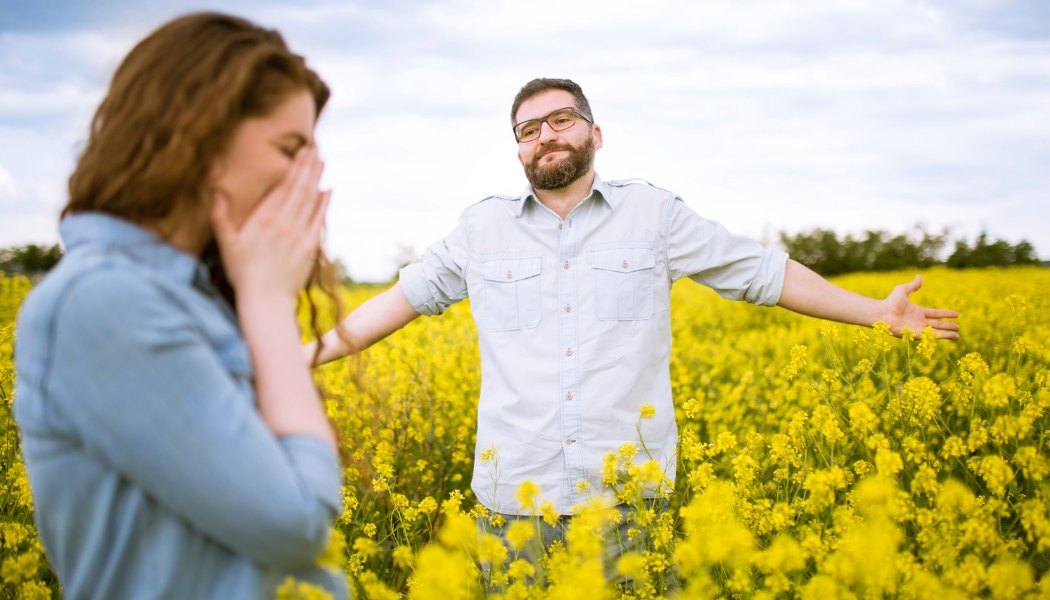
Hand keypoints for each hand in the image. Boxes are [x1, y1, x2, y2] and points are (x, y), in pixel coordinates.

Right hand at [210, 147, 330, 303]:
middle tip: (315, 150)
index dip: (294, 167)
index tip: (301, 151)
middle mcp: (285, 222)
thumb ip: (220, 216)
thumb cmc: (242, 272)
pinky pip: (319, 219)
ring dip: (317, 179)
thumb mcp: (226, 243)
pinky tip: (328, 191)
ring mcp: (300, 234)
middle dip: (308, 167)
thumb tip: (215, 190)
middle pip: (300, 188)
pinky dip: (324, 203)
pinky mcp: (310, 246)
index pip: (283, 185)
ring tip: (322, 162)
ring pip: (311, 200)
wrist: (266, 299)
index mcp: (264, 218)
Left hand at [878, 275, 959, 339]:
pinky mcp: (916, 335)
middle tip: (958, 327)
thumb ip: (913, 285)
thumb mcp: (903, 290)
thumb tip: (919, 276)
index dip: (945, 314)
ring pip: (936, 332)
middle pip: (937, 324)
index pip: (935, 313)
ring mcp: (918, 329)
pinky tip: (951, 337)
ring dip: (947, 334)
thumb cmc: (890, 302)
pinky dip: (942, 337)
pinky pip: (932, 336)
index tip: (956, 314)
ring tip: (958, 337)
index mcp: (918, 311)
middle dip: (948, 326)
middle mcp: (919, 321)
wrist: (883, 313)